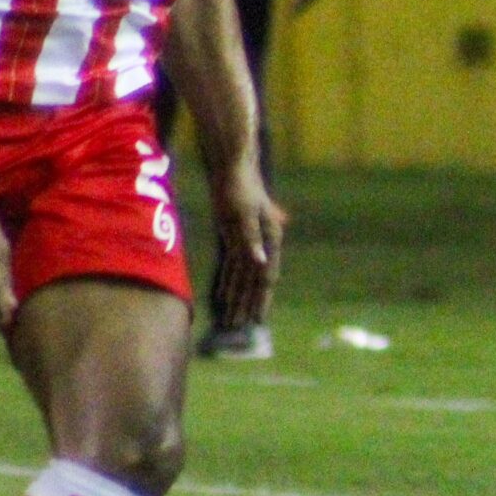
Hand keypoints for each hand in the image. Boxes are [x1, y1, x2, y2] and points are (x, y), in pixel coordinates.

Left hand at [209, 164, 286, 329]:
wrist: (234, 170)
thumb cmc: (241, 188)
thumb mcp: (245, 212)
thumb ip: (253, 238)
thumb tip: (261, 262)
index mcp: (271, 239)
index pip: (266, 275)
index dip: (262, 298)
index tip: (258, 318)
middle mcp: (263, 245)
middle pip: (255, 281)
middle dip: (247, 304)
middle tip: (237, 326)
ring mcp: (250, 243)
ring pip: (243, 277)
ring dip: (237, 297)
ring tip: (230, 319)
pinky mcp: (236, 239)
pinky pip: (233, 267)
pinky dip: (228, 282)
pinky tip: (224, 296)